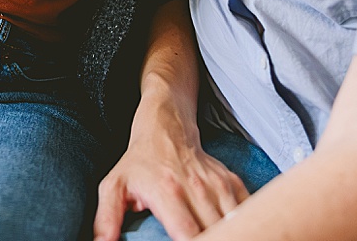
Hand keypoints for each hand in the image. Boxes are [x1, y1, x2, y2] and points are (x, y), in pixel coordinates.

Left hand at [94, 123, 247, 240]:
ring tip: (222, 239)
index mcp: (168, 192)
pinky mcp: (231, 183)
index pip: (189, 235)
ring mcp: (217, 185)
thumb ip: (107, 218)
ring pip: (237, 222)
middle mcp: (196, 189)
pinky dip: (245, 224)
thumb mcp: (114, 186)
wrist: (166, 126)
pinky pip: (248, 210)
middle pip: (218, 233)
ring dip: (232, 234)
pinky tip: (236, 231)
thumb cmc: (139, 161)